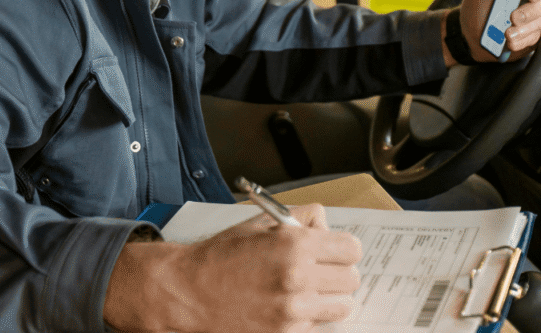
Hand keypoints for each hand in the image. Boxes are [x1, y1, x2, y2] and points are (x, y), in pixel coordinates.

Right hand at [105, 204, 362, 332]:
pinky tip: (289, 305)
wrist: (189, 292)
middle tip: (320, 270)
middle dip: (338, 272)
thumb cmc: (220, 256)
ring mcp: (293, 310)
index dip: (342, 248)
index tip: (333, 251)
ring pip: (343, 306)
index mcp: (293, 244)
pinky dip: (311, 316)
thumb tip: (325, 226)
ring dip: (331, 298)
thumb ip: (299, 218)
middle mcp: (297, 278)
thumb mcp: (259, 223)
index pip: (351, 248)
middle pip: (352, 279)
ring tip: (308, 290)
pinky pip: (319, 324)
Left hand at [458, 0, 540, 62]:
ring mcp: (534, 21)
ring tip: (505, 33)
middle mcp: (534, 2)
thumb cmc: (477, 2)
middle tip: (513, 16)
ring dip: (523, 28)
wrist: (467, 34)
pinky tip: (508, 41)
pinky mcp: (531, 39)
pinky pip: (535, 40)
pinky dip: (521, 41)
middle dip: (530, 11)